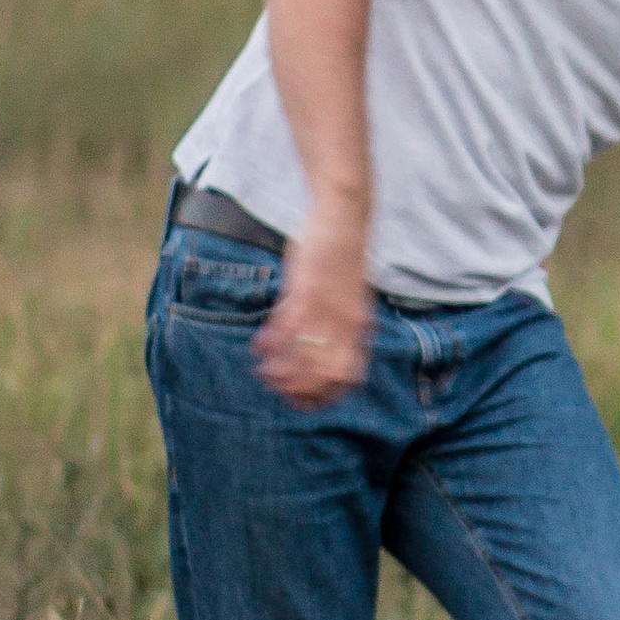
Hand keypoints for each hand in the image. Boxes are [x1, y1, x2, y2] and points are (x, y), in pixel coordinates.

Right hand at [255, 213, 372, 405]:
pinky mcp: (307, 291)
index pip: (347, 376)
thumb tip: (324, 347)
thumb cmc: (344, 257)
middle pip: (324, 376)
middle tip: (278, 390)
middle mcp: (346, 323)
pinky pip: (286, 328)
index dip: (325, 395)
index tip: (306, 402)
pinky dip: (272, 344)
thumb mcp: (351, 296)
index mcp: (359, 326)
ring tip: (265, 373)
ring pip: (302, 357)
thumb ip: (341, 323)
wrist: (345, 217)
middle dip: (299, 390)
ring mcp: (327, 309)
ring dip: (280, 371)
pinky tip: (259, 346)